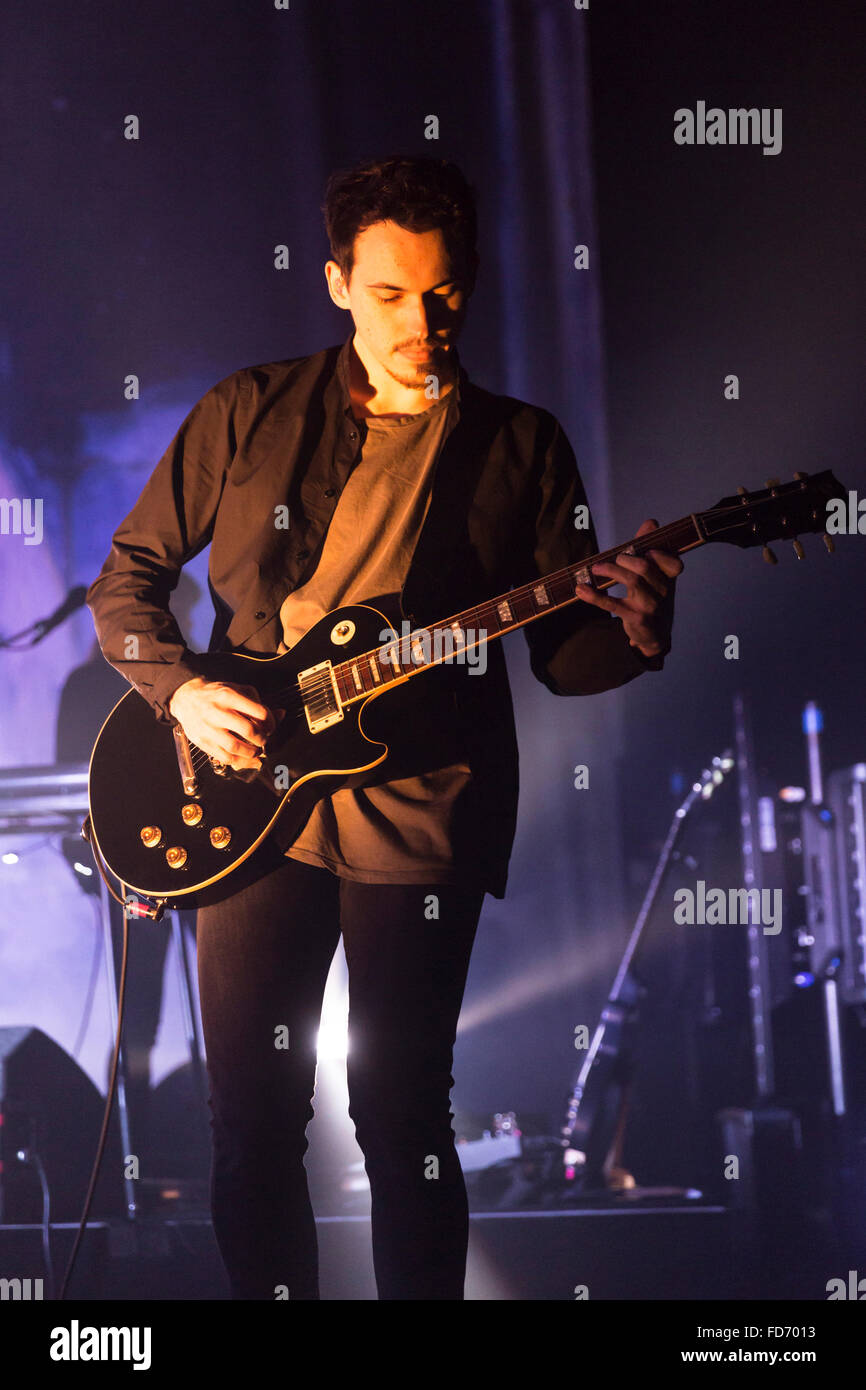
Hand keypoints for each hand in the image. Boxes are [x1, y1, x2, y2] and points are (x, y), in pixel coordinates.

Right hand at [168, 678, 274, 769]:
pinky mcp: (203, 742)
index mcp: (229, 695)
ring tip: (256, 750)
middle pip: (249, 730)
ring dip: (252, 752)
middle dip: (262, 739)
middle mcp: (217, 711)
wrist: (186, 698)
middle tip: (264, 739)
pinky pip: (225, 757)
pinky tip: (246, 759)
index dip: (271, 722)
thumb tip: (281, 714)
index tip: (270, 726)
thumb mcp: (237, 689)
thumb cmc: (215, 695)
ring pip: (236, 747)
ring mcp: (209, 728)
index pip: (259, 712)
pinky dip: (240, 761)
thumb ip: (258, 702)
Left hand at [574, 518, 683, 656]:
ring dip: (610, 571)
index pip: (674, 563)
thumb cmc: (652, 597)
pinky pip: (613, 605)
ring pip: (632, 582)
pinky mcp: (636, 619)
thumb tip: (651, 523)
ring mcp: (651, 606)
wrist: (654, 635)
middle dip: (626, 559)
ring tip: (596, 568)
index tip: (647, 551)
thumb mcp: (655, 576)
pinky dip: (594, 596)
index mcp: (670, 579)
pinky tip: (581, 590)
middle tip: (616, 559)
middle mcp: (664, 592)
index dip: (661, 555)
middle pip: (645, 568)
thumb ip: (649, 548)